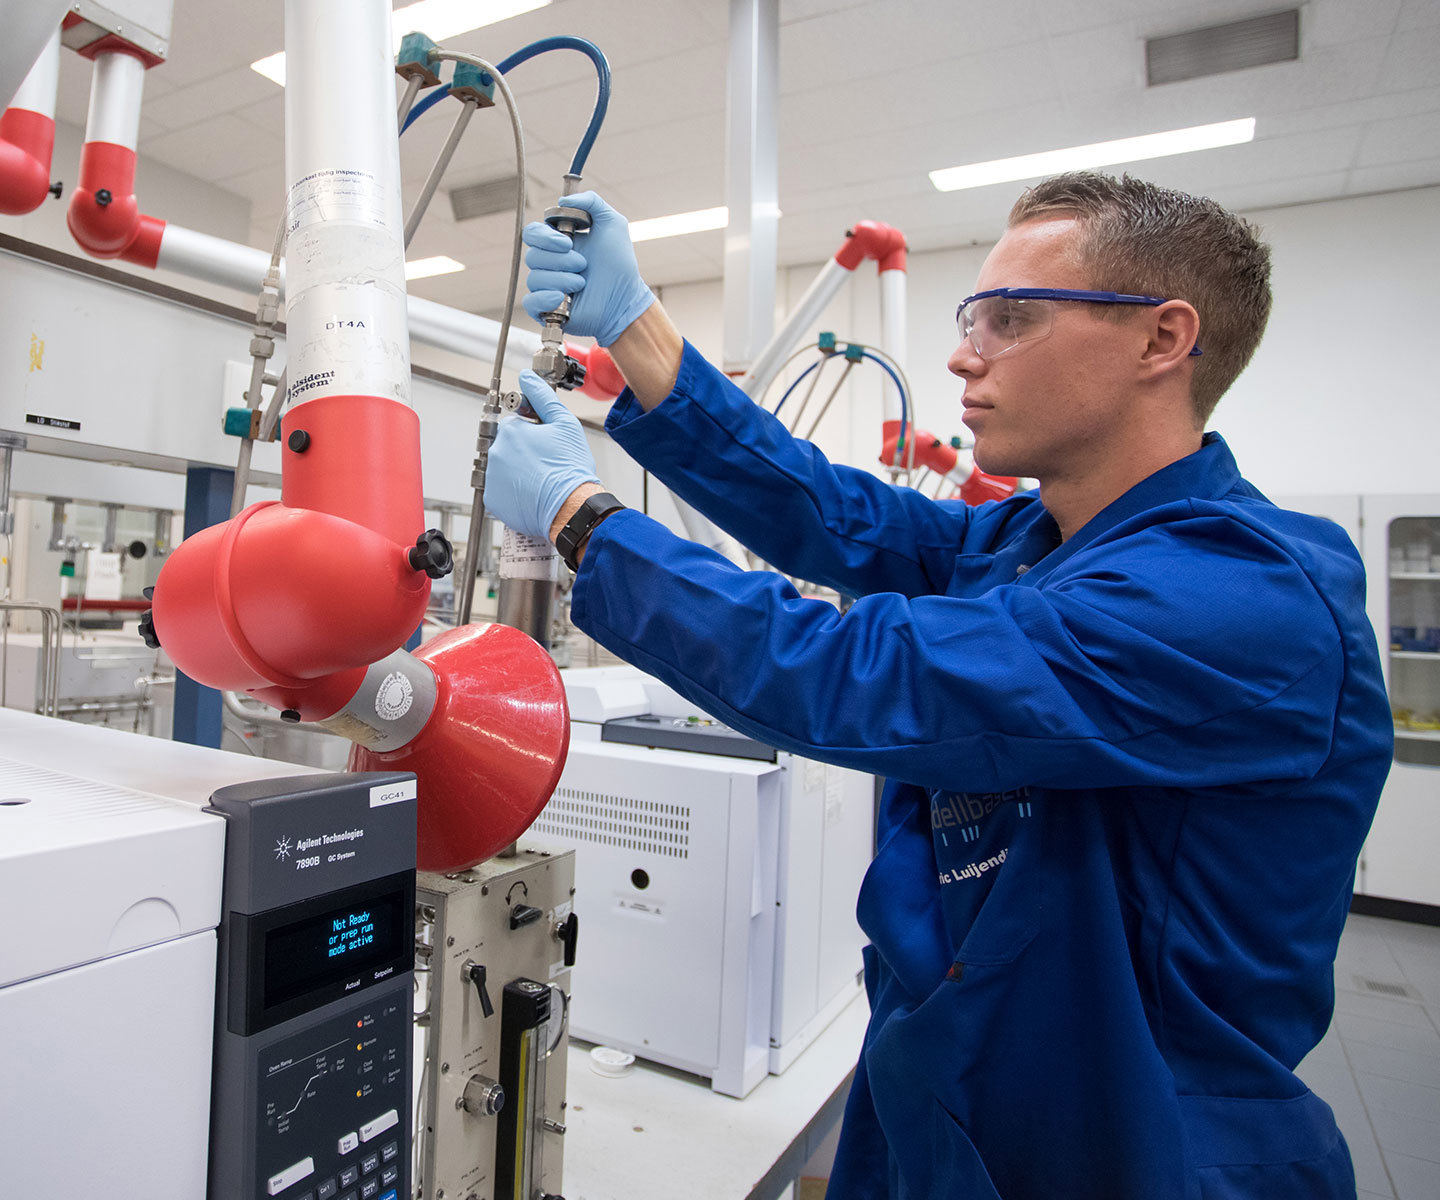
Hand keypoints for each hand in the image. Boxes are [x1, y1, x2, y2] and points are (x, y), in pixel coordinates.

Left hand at [484, 371, 601, 539]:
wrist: (571, 507)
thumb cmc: (570, 469)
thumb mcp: (564, 423)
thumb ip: (542, 396)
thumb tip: (526, 377)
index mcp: (510, 431)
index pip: (515, 426)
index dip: (533, 434)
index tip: (545, 445)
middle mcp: (496, 452)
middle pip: (507, 447)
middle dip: (523, 452)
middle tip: (545, 463)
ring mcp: (491, 477)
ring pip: (502, 468)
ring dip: (516, 471)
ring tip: (539, 479)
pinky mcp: (492, 499)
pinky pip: (499, 490)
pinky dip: (512, 491)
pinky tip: (530, 492)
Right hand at [522, 191, 655, 346]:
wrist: (625, 298)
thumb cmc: (620, 264)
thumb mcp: (613, 223)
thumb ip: (593, 202)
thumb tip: (563, 200)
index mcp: (558, 243)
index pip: (532, 233)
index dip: (545, 237)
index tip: (567, 242)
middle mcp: (550, 263)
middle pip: (532, 256)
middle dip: (561, 260)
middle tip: (583, 264)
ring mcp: (547, 286)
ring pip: (534, 278)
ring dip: (562, 280)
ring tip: (582, 283)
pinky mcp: (547, 308)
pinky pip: (531, 302)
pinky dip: (545, 299)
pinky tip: (563, 298)